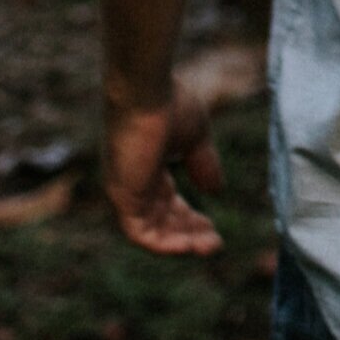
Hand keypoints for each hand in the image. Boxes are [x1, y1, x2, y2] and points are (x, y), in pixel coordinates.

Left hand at [102, 72, 224, 258]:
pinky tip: (190, 246)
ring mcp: (125, 190)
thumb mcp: (196, 138)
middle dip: (189, 233)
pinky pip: (140, 233)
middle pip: (161, 219)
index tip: (214, 227)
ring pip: (152, 231)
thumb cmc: (169, 104)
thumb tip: (217, 190)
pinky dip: (165, 244)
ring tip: (210, 247)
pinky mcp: (122, 197)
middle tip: (215, 244)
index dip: (190, 218)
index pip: (166, 203)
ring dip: (181, 243)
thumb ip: (203, 164)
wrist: (147, 91)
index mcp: (147, 166)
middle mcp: (133, 181)